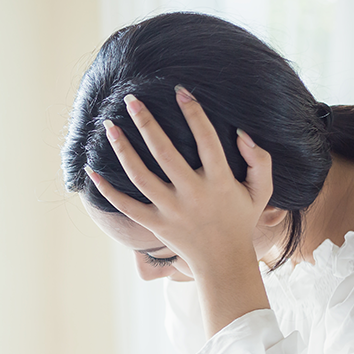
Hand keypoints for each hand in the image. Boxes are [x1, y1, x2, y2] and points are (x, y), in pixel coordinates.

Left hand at [85, 86, 273, 276]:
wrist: (223, 262)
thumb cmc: (240, 219)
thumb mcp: (261, 190)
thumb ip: (259, 160)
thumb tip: (241, 133)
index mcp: (219, 181)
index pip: (206, 140)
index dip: (194, 114)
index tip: (180, 91)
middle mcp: (193, 194)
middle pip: (165, 154)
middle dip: (147, 124)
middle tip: (131, 100)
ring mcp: (171, 210)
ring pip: (141, 177)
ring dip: (123, 150)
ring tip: (108, 127)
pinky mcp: (155, 225)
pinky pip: (126, 206)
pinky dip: (108, 191)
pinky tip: (92, 171)